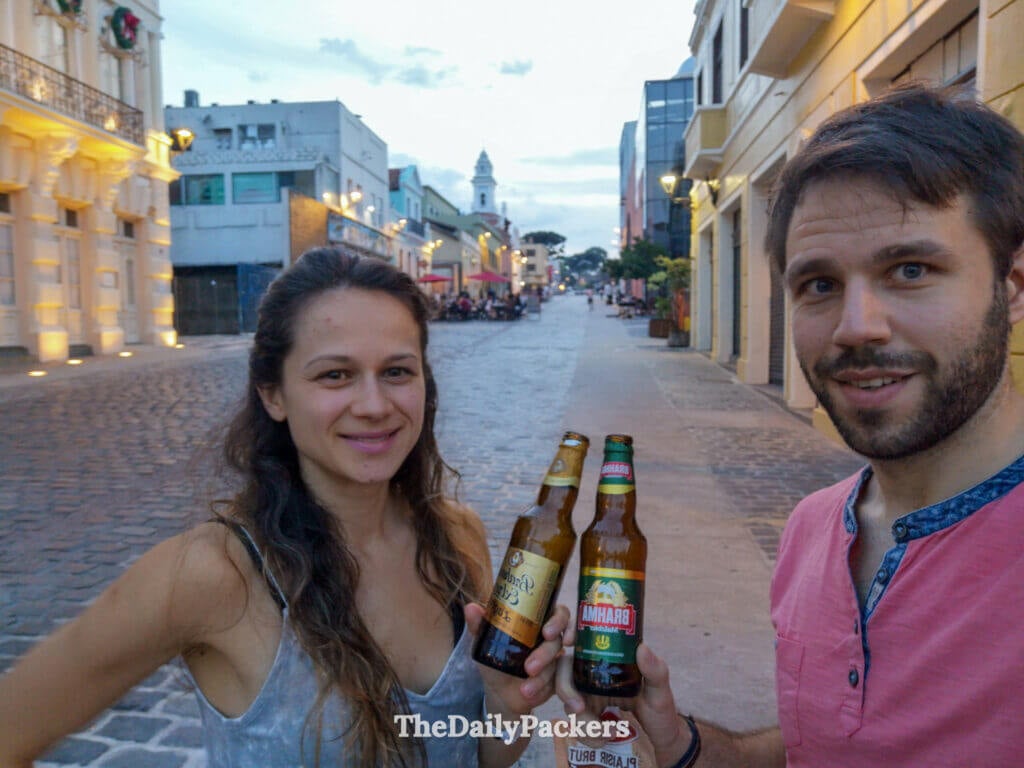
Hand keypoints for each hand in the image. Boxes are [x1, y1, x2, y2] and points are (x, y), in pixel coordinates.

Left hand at [464, 602, 569, 716]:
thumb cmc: (496, 659)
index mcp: (538, 622)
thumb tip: (470, 607)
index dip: (559, 619)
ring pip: (556, 664)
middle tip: (530, 667)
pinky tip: (530, 693)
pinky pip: (559, 682)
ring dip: (541, 677)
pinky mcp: (559, 678)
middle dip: (545, 653)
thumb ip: (479, 624)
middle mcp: (551, 638)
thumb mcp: (486, 642)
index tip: (548, 632)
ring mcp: (557, 658)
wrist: (500, 692)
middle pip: (559, 639)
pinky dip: (544, 688)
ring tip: (524, 689)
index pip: (558, 612)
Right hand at [556, 623, 692, 764]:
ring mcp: (589, 697)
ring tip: (609, 732)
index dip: (569, 632)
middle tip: (580, 708)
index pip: (583, 639)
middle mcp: (595, 676)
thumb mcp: (661, 690)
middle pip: (564, 673)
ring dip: (583, 723)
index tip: (568, 642)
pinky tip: (607, 738)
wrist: (662, 741)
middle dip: (566, 690)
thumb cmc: (662, 711)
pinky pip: (577, 726)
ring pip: (567, 703)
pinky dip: (588, 736)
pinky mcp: (589, 718)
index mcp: (610, 662)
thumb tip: (641, 647)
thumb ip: (655, 670)